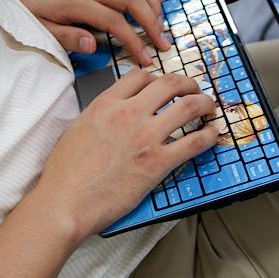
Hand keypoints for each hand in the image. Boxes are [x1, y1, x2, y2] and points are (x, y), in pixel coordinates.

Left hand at [0, 0, 170, 64]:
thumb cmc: (25, 13)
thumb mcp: (39, 31)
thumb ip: (66, 37)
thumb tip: (93, 44)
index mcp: (75, 3)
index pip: (114, 21)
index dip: (133, 40)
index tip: (145, 58)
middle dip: (151, 22)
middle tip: (162, 43)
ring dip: (151, 2)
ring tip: (161, 23)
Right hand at [33, 70, 218, 236]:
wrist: (66, 201)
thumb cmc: (65, 172)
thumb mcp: (77, 128)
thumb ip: (100, 114)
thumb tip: (113, 113)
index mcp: (106, 104)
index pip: (140, 76)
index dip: (156, 78)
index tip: (163, 86)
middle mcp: (129, 114)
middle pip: (169, 83)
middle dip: (187, 83)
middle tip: (194, 90)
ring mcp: (146, 137)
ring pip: (187, 107)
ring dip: (204, 103)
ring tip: (209, 106)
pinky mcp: (158, 163)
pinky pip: (194, 142)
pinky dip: (209, 135)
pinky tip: (213, 134)